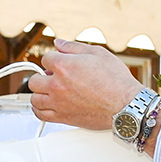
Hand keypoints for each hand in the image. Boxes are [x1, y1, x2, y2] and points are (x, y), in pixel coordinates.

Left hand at [27, 39, 142, 129]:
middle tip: (54, 77)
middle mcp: (57, 85)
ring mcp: (58, 103)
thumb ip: (73, 47)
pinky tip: (45, 105)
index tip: (60, 63)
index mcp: (64, 66)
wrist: (126, 105)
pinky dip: (39, 109)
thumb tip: (59, 43)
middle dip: (43, 76)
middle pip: (34, 80)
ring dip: (40, 93)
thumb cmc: (116, 81)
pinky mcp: (63, 118)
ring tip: (50, 91)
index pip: (45, 59)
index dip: (54, 59)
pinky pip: (40, 115)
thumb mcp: (97, 53)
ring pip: (34, 98)